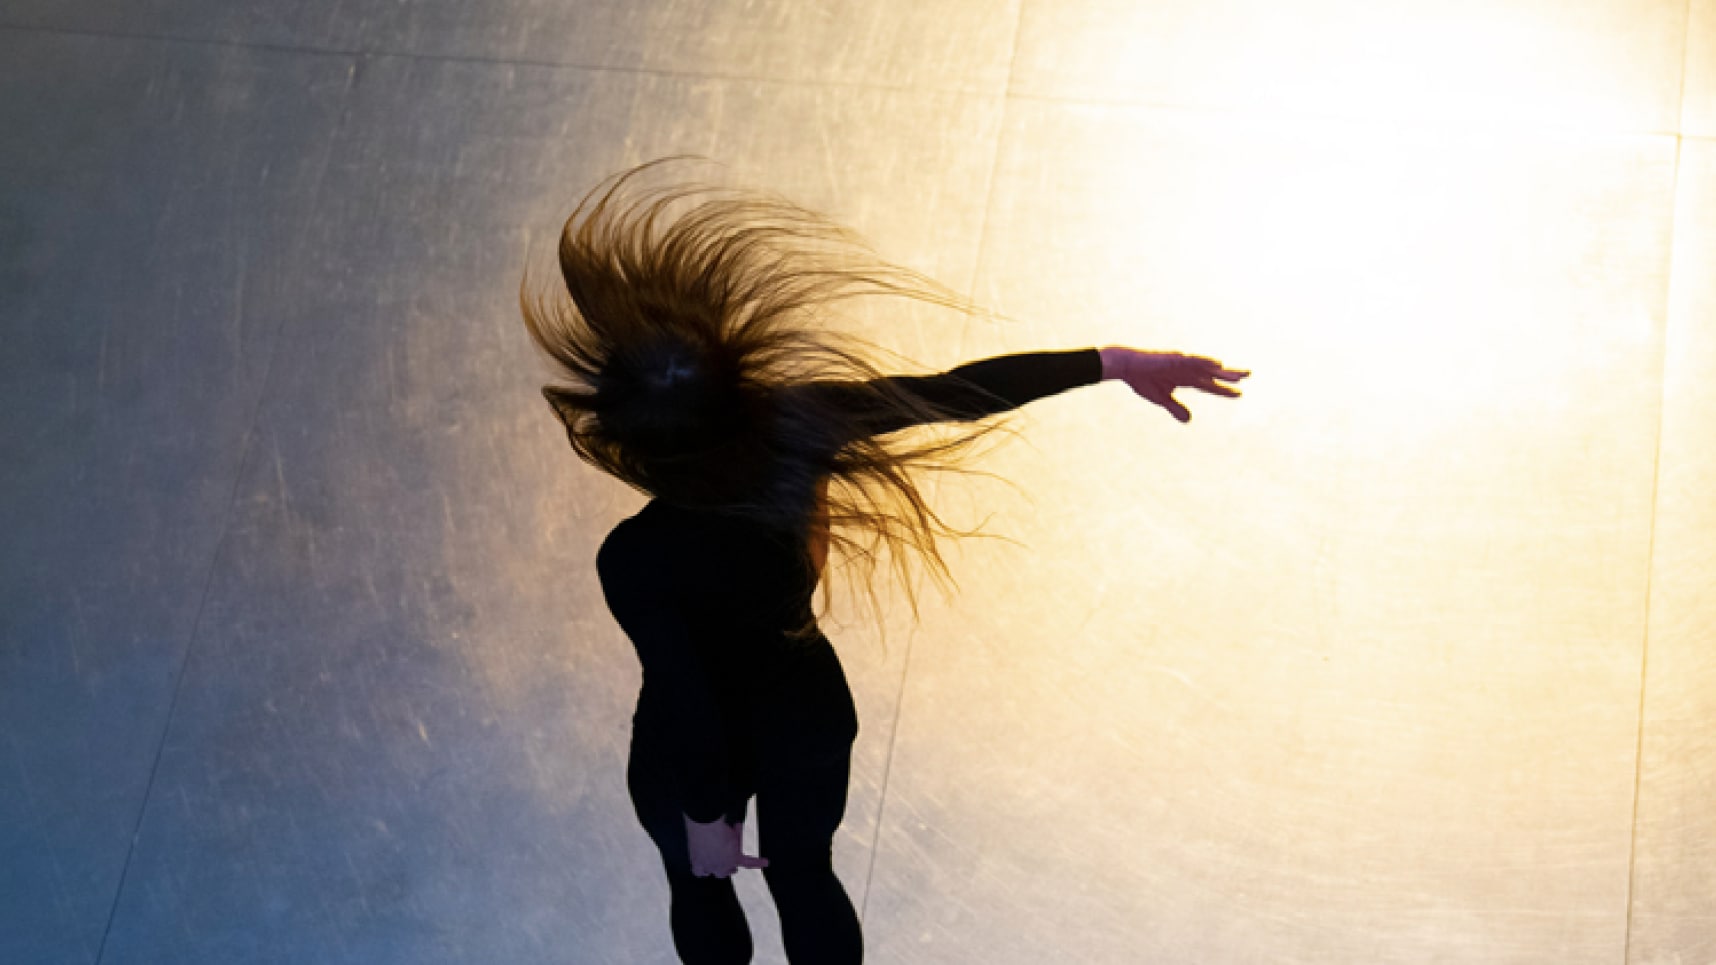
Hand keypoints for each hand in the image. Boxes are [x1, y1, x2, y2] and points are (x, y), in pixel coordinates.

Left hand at [684, 813, 768, 878]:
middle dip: (724, 868)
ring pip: (733, 866)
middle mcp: (709, 867)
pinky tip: (765, 862)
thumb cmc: (697, 826)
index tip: (709, 865)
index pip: (701, 872)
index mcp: (696, 861)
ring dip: (736, 856)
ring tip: (736, 840)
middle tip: (728, 860)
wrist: (703, 824)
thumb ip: (701, 837)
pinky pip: (747, 862)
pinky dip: (756, 862)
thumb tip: (705, 829)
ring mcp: (722, 865)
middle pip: (719, 872)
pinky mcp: (734, 859)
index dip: (707, 869)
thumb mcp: (696, 834)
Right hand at [1101, 347, 1249, 422]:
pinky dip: (1205, 362)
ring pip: (1206, 367)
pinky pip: (1192, 360)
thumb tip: (1189, 420)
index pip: (1208, 385)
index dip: (1223, 390)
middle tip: (1248, 375)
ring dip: (1222, 370)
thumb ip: (1176, 408)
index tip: (1239, 394)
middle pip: (1212, 373)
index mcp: (1185, 379)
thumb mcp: (1161, 399)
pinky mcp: (1173, 359)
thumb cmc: (1142, 380)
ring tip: (1238, 374)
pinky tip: (1217, 363)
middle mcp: (1187, 370)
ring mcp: (1181, 363)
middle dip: (1229, 375)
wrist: (1126, 367)